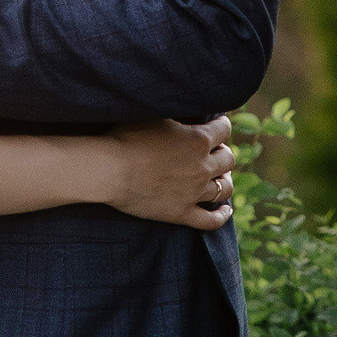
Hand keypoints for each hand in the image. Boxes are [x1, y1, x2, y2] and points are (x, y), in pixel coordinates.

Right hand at [105, 115, 234, 227]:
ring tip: (220, 178)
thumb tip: (186, 116)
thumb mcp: (155, 116)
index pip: (224, 129)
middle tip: (212, 152)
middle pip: (228, 159)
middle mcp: (202, 166)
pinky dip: (221, 216)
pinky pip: (210, 221)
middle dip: (222, 153)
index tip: (215, 125)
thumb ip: (178, 117)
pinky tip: (224, 211)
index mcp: (199, 139)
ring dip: (225, 181)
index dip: (220, 125)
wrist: (108, 169)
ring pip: (224, 189)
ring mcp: (193, 192)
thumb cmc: (126, 137)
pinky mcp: (181, 213)